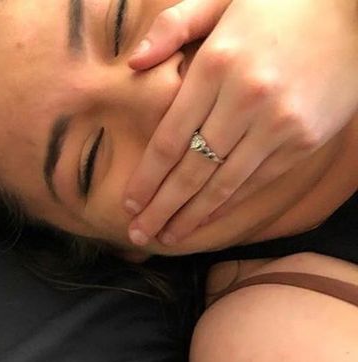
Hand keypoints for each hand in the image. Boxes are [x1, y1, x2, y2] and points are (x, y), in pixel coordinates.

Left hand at [123, 0, 357, 247]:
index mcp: (217, 64)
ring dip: (189, 217)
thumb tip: (133, 63)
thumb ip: (174, 25)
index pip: (169, 139)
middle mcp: (244, 99)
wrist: (357, 11)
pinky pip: (254, 183)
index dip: (146, 179)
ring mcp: (276, 124)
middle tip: (138, 233)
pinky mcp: (302, 142)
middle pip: (190, 170)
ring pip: (221, 185)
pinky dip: (226, 205)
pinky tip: (204, 220)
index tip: (128, 203)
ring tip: (166, 236)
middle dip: (160, 208)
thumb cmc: (281, 3)